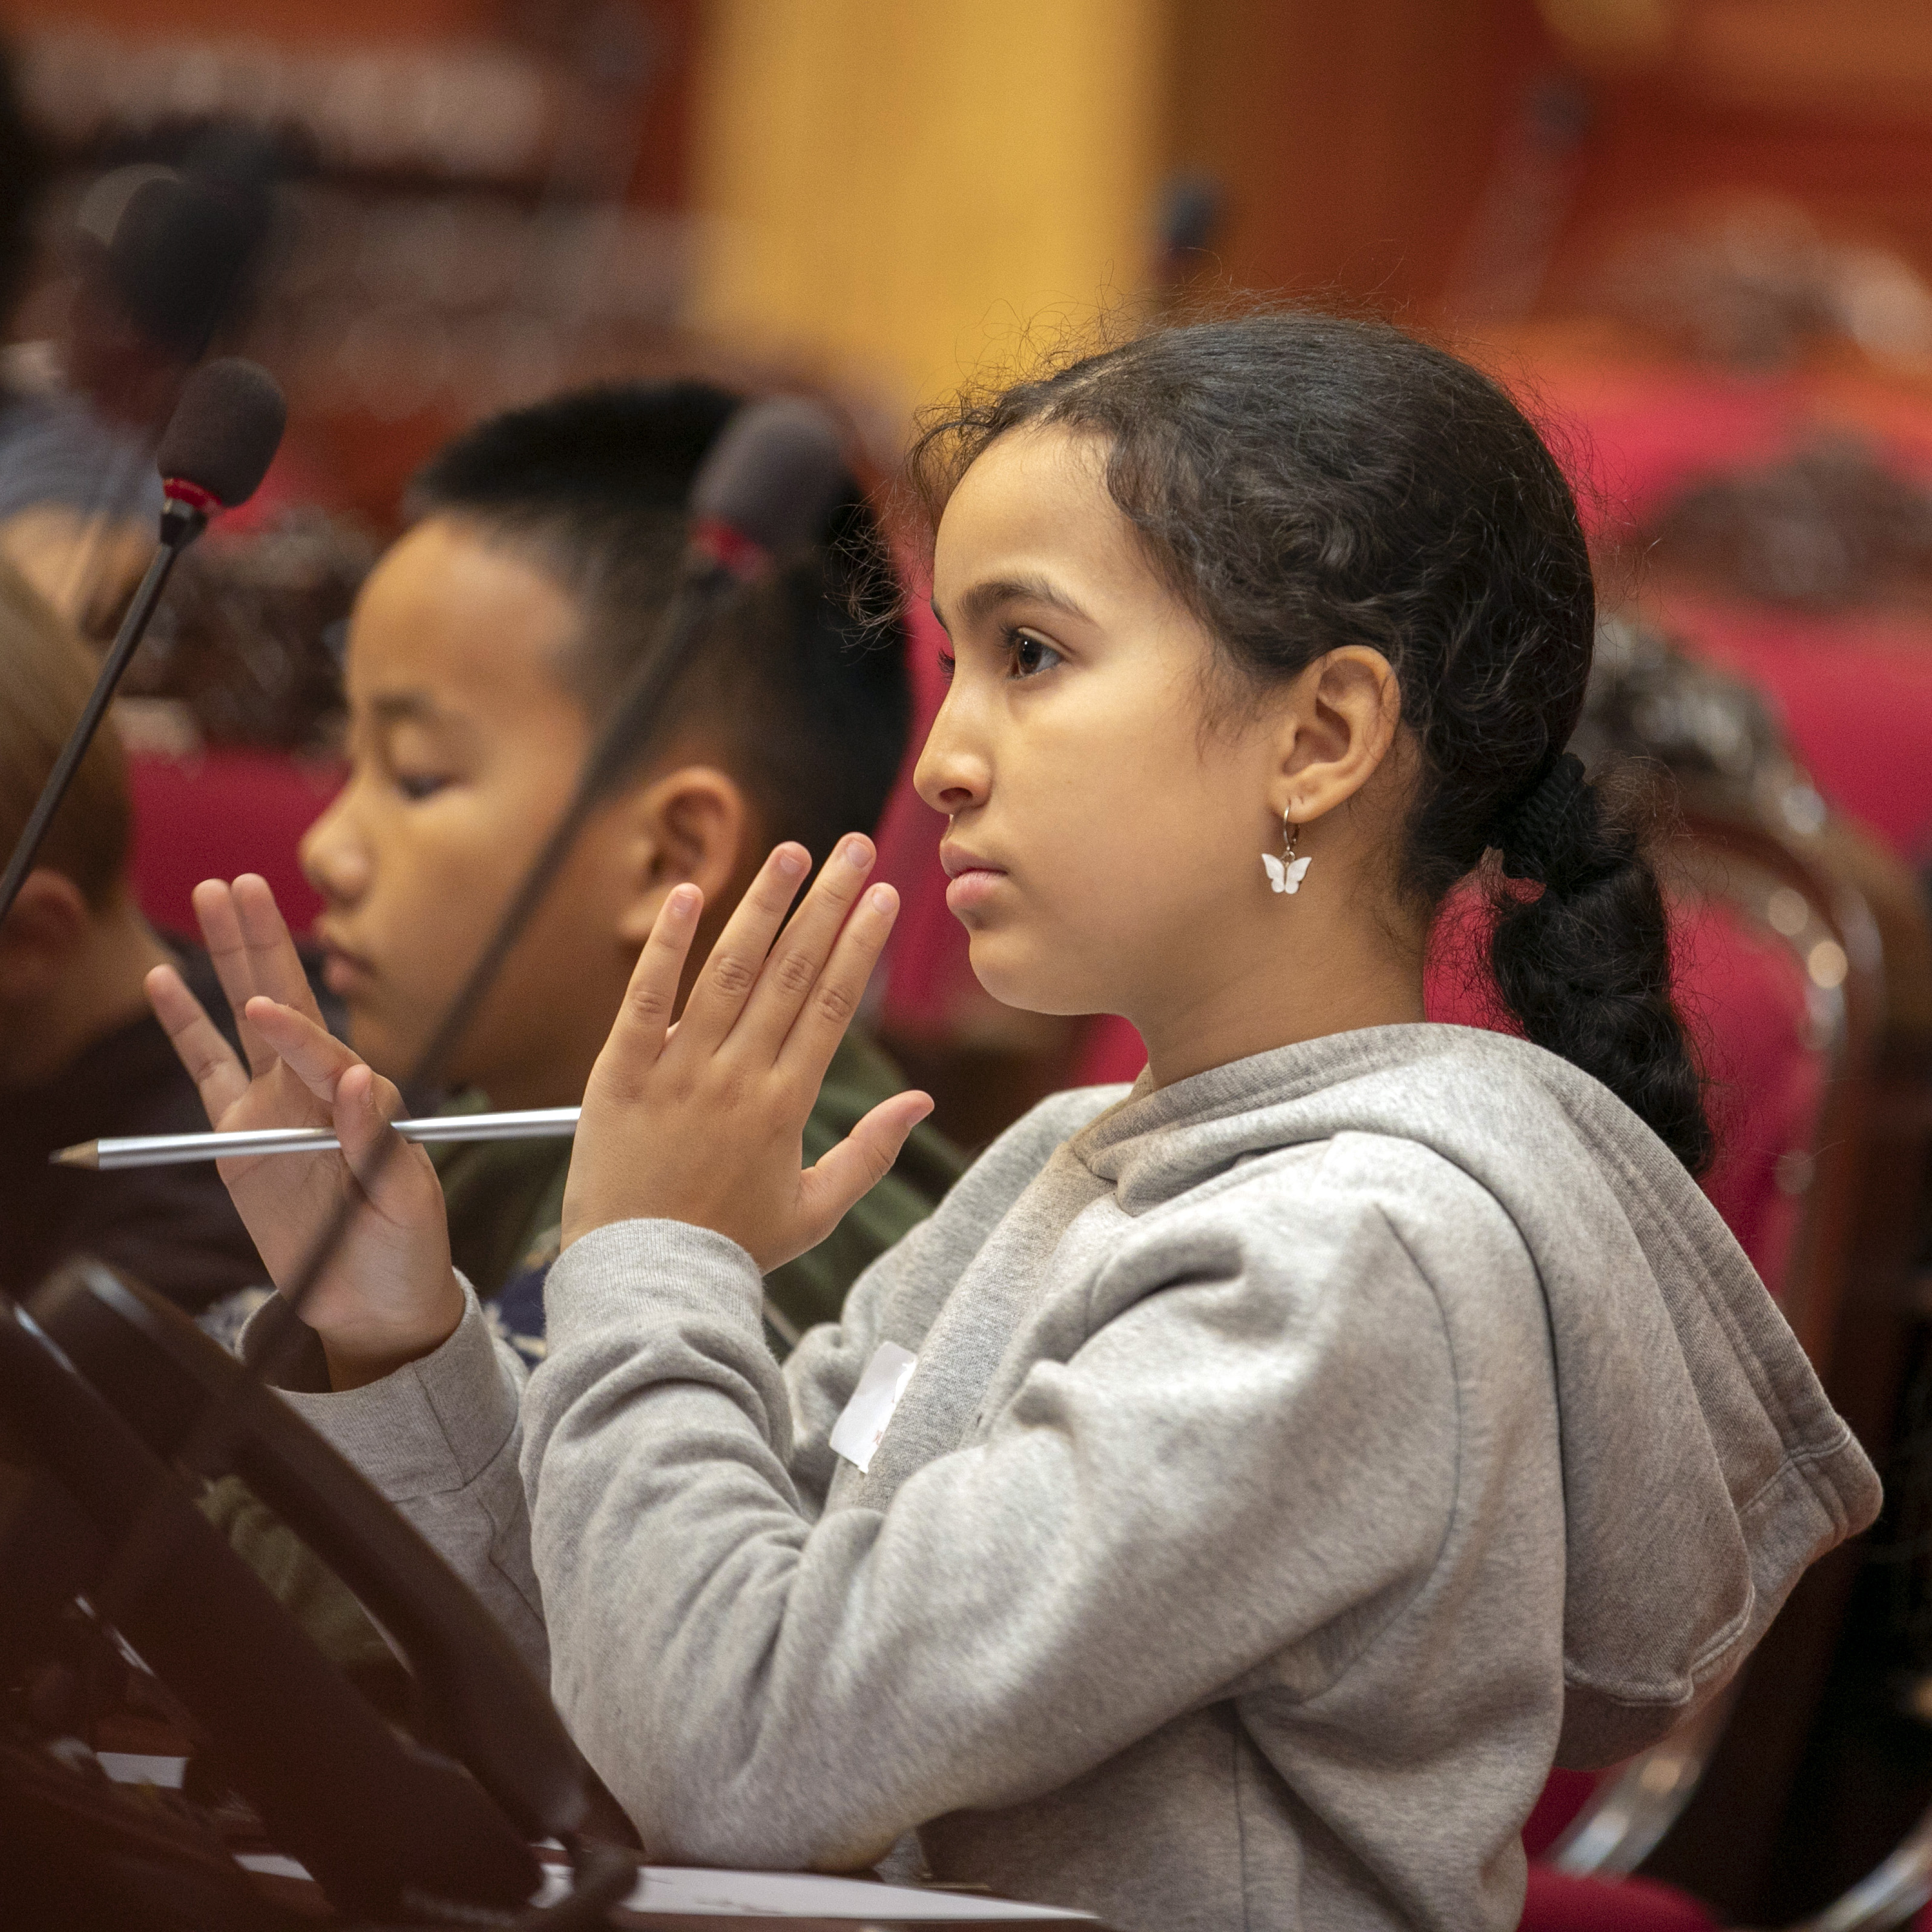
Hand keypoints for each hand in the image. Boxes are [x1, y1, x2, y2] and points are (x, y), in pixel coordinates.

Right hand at [146, 874, 461, 1388]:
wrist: (377, 1304)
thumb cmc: (404, 1249)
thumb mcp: (406, 1203)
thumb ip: (379, 1143)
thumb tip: (356, 1078)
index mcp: (366, 1104)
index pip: (327, 1054)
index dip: (300, 1033)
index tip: (269, 1009)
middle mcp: (319, 1093)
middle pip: (289, 1005)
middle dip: (265, 945)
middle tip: (243, 884)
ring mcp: (275, 1109)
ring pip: (243, 1021)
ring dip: (228, 960)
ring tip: (211, 894)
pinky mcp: (239, 1137)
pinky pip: (205, 1071)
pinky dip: (185, 1027)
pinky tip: (164, 980)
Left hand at [562, 834, 933, 1266]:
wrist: (643, 1281)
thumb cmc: (728, 1246)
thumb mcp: (814, 1212)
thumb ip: (871, 1154)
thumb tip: (922, 1102)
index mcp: (786, 1105)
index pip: (833, 1004)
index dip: (860, 943)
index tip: (884, 895)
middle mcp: (737, 1077)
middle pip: (792, 973)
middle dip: (828, 903)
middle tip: (854, 848)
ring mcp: (677, 1072)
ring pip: (728, 972)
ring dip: (762, 905)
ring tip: (791, 853)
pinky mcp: (618, 1074)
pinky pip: (644, 999)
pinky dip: (663, 945)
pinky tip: (684, 893)